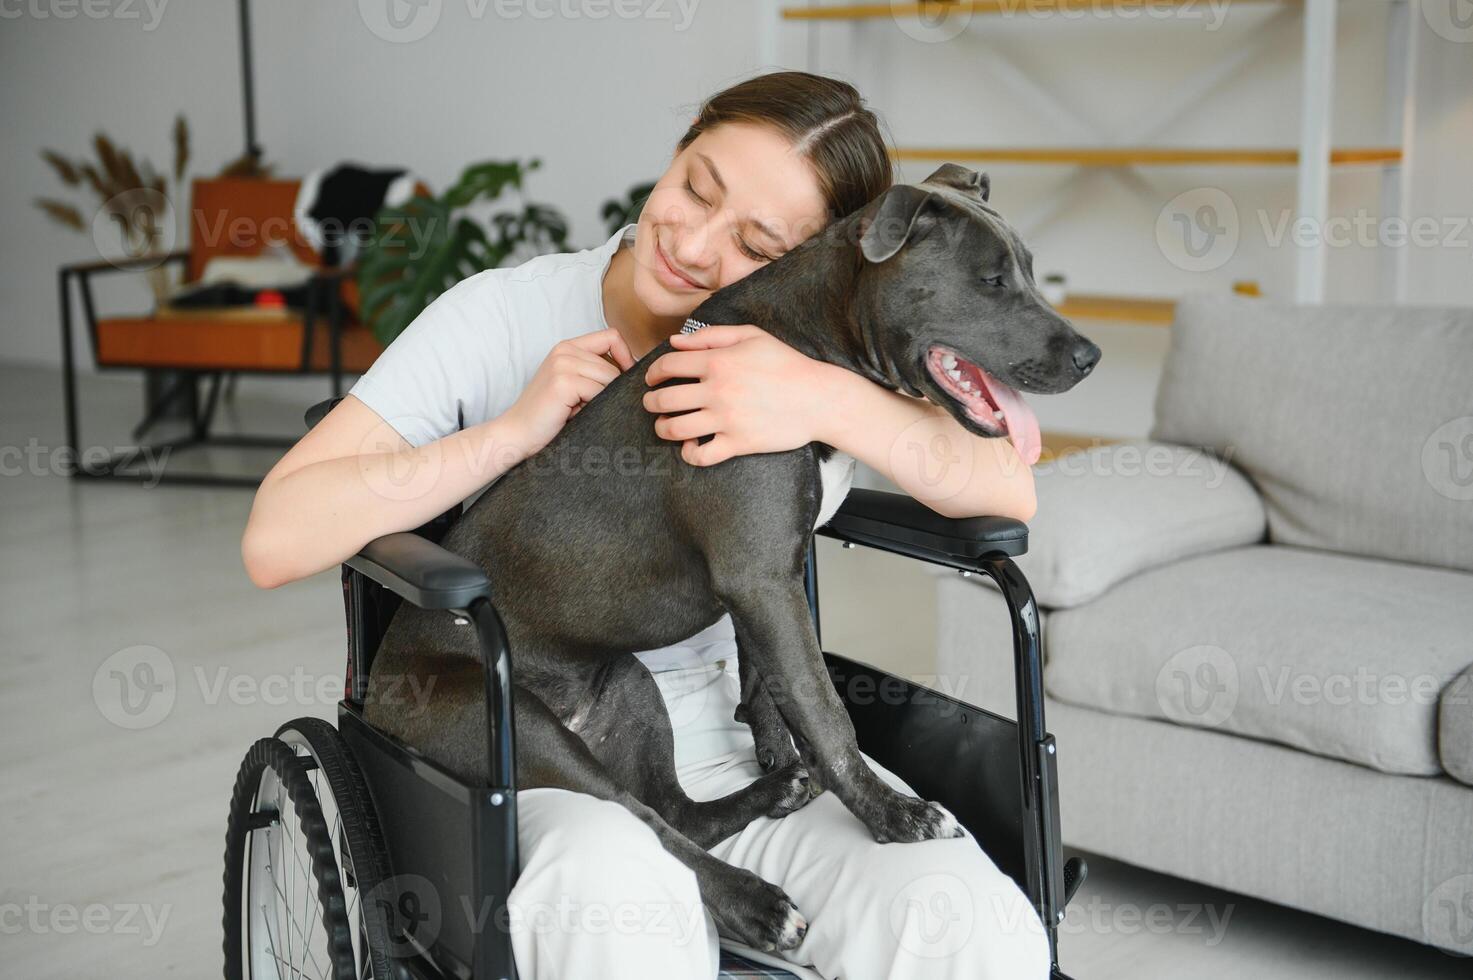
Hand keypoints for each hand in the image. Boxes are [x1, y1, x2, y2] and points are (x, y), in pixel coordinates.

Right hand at [502, 327, 633, 455]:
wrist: (517, 434)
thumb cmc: (549, 414)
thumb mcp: (574, 384)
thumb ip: (597, 371)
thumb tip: (637, 371)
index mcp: (568, 346)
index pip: (612, 336)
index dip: (626, 357)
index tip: (623, 380)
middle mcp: (564, 349)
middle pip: (613, 364)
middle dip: (609, 389)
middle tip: (586, 406)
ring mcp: (562, 363)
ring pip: (609, 378)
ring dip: (601, 399)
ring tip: (579, 410)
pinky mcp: (563, 381)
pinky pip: (599, 391)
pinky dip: (592, 408)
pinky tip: (573, 414)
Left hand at [642, 325, 842, 465]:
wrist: (818, 398)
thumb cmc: (786, 364)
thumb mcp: (751, 336)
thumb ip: (711, 335)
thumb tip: (675, 341)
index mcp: (718, 361)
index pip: (667, 366)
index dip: (652, 373)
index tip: (651, 379)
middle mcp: (717, 390)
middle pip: (663, 400)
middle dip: (650, 402)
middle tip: (652, 404)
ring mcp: (726, 419)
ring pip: (674, 428)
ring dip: (662, 427)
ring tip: (666, 424)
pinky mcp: (737, 443)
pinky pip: (699, 455)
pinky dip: (688, 452)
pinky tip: (692, 444)